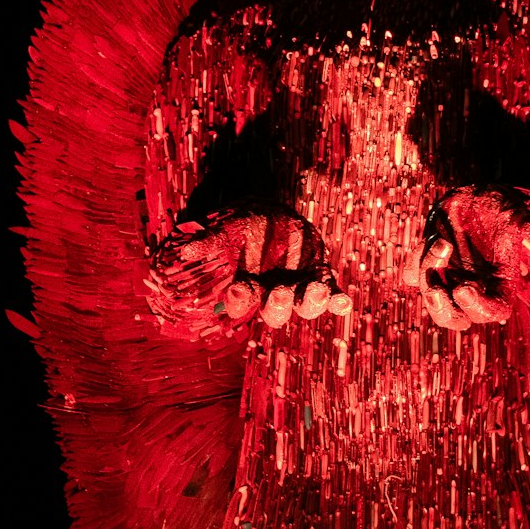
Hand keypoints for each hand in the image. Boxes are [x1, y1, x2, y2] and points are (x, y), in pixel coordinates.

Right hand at [148, 204, 349, 332]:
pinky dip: (337, 300)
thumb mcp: (229, 228)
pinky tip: (343, 302)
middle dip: (277, 304)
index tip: (239, 290)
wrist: (273, 216)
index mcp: (247, 289)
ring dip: (311, 302)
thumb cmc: (246, 225)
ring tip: (315, 289)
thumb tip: (186, 250)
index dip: (240, 300)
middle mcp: (272, 296)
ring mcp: (299, 289)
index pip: (241, 303)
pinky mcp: (320, 278)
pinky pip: (331, 295)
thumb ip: (212, 240)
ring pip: (305, 307)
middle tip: (278, 291)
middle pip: (275, 313)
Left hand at [403, 188, 524, 329]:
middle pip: (455, 319)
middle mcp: (474, 288)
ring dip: (430, 272)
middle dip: (442, 310)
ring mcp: (448, 279)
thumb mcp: (515, 214)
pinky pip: (412, 275)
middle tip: (435, 291)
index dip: (478, 309)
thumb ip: (524, 225)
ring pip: (431, 299)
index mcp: (499, 285)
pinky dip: (415, 261)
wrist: (474, 196)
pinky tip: (429, 240)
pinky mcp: (428, 265)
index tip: (463, 289)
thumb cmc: (499, 208)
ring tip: (440, 242)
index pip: (493, 312)